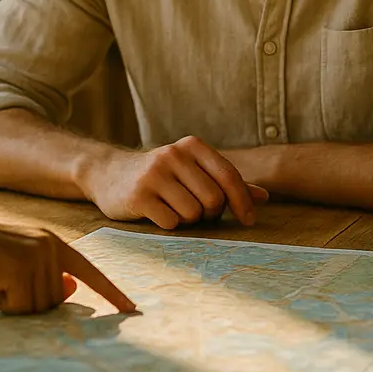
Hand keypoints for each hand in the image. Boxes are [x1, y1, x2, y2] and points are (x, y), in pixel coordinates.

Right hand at [0, 215, 134, 314]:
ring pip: (38, 306)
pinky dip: (3, 303)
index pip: (90, 272)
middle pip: (55, 300)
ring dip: (13, 303)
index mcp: (54, 244)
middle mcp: (51, 247)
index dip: (111, 292)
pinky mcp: (21, 268)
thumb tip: (69, 289)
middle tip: (2, 282)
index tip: (131, 309)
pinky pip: (20, 306)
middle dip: (27, 302)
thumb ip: (45, 274)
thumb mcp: (19, 262)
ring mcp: (38, 256)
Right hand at [84, 136, 268, 228]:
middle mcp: (173, 155)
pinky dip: (170, 225)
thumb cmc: (160, 175)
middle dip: (210, 213)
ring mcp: (154, 174)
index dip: (243, 201)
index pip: (228, 175)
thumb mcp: (192, 170)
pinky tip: (158, 214)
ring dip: (189, 220)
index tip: (249, 220)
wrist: (108, 173)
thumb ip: (226, 182)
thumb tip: (264, 197)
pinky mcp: (138, 195)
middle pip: (213, 198)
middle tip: (198, 212)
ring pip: (193, 213)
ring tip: (175, 209)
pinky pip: (171, 222)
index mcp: (192, 146)